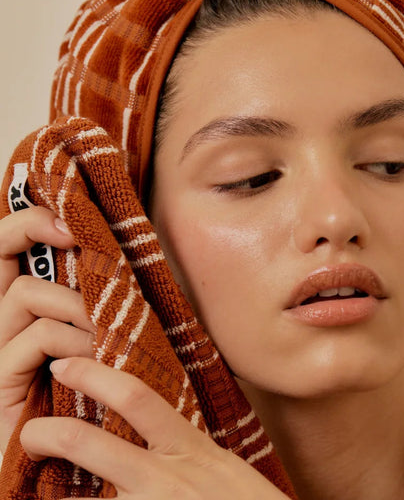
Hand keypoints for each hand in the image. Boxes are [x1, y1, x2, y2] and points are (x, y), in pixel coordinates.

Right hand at [0, 207, 94, 451]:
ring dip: (76, 307)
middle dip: (31, 229)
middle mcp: (1, 318)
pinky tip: (89, 365)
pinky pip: (39, 337)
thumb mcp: (100, 330)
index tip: (70, 225)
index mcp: (24, 304)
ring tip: (102, 336)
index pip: (5, 245)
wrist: (80, 458)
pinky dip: (73, 345)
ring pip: (26, 292)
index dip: (29, 222)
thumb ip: (94, 297)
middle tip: (72, 236)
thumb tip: (114, 255)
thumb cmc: (99, 385)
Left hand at [20, 357, 289, 498]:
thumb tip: (156, 432)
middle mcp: (167, 477)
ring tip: (22, 489)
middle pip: (96, 445)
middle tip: (30, 429)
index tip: (67, 365)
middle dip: (53, 433)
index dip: (96, 376)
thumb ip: (189, 449)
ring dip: (49, 495)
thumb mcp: (223, 466)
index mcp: (190, 447)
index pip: (137, 398)